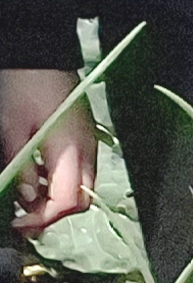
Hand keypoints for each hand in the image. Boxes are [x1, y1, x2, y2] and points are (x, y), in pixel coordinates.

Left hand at [2, 70, 95, 234]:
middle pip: (79, 200)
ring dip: (55, 202)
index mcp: (70, 150)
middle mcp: (87, 152)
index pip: (66, 201)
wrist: (41, 58)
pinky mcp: (84, 140)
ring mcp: (89, 146)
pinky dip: (58, 185)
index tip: (17, 224)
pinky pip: (78, 174)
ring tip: (26, 202)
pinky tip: (38, 180)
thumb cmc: (24, 88)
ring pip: (80, 189)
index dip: (42, 218)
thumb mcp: (12, 129)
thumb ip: (22, 168)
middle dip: (51, 216)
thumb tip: (26, 199)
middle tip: (22, 221)